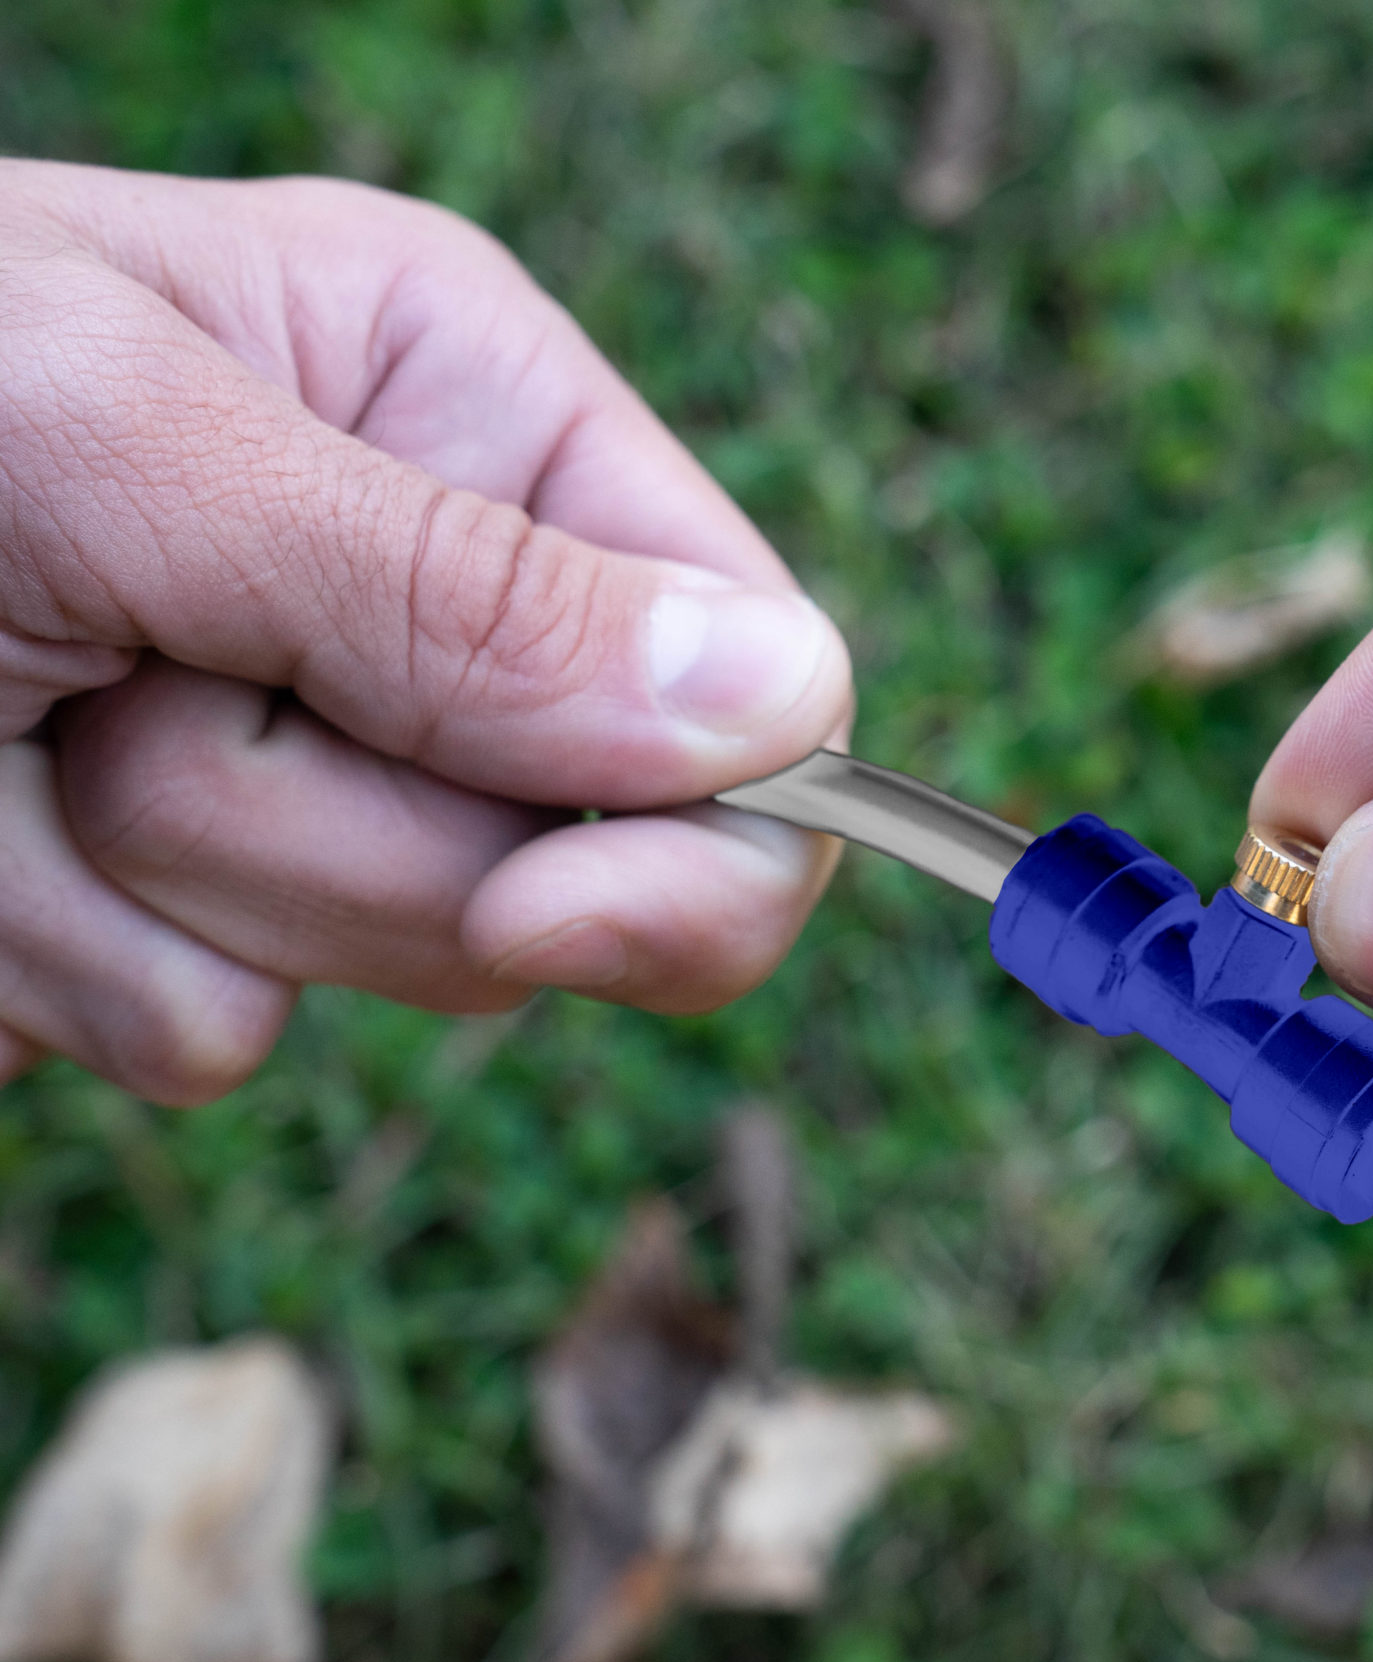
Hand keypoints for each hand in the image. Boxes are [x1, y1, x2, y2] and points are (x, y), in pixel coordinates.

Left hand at [0, 162, 849, 1103]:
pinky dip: (57, 956)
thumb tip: (790, 709)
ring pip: (398, 966)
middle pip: (587, 860)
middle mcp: (426, 591)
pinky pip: (211, 1028)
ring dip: (162, 888)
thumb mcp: (133, 453)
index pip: (752, 676)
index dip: (699, 832)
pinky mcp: (173, 897)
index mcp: (472, 418)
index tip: (558, 911)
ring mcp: (305, 755)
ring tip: (10, 727)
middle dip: (338, 838)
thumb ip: (460, 594)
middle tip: (124, 709)